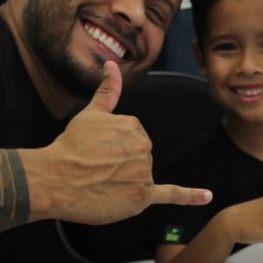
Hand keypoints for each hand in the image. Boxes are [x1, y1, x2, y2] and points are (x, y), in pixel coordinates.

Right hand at [27, 61, 211, 223]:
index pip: (133, 139)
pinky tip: (208, 196)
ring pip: (142, 177)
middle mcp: (143, 148)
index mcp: (135, 126)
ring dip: (125, 182)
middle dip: (120, 165)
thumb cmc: (70, 146)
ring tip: (101, 182)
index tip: (96, 152)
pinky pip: (171, 194)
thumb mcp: (90, 113)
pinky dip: (191, 196)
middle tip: (96, 169)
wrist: (55, 180)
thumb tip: (112, 64)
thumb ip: (108, 90)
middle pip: (140, 158)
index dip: (113, 149)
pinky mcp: (141, 198)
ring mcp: (143, 174)